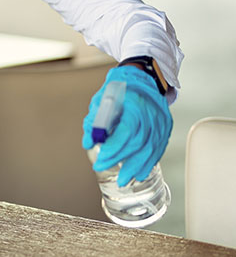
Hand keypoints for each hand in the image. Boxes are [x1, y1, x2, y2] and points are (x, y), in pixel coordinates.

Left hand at [81, 65, 172, 185]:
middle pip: (139, 143)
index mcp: (133, 103)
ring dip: (137, 167)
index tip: (100, 161)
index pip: (126, 132)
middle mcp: (151, 113)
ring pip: (152, 148)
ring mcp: (161, 120)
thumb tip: (89, 142)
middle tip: (109, 173)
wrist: (143, 77)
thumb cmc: (119, 89)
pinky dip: (150, 161)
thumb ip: (94, 121)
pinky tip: (141, 172)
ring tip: (125, 179)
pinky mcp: (166, 126)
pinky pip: (160, 147)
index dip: (113, 149)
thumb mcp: (101, 101)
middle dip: (123, 161)